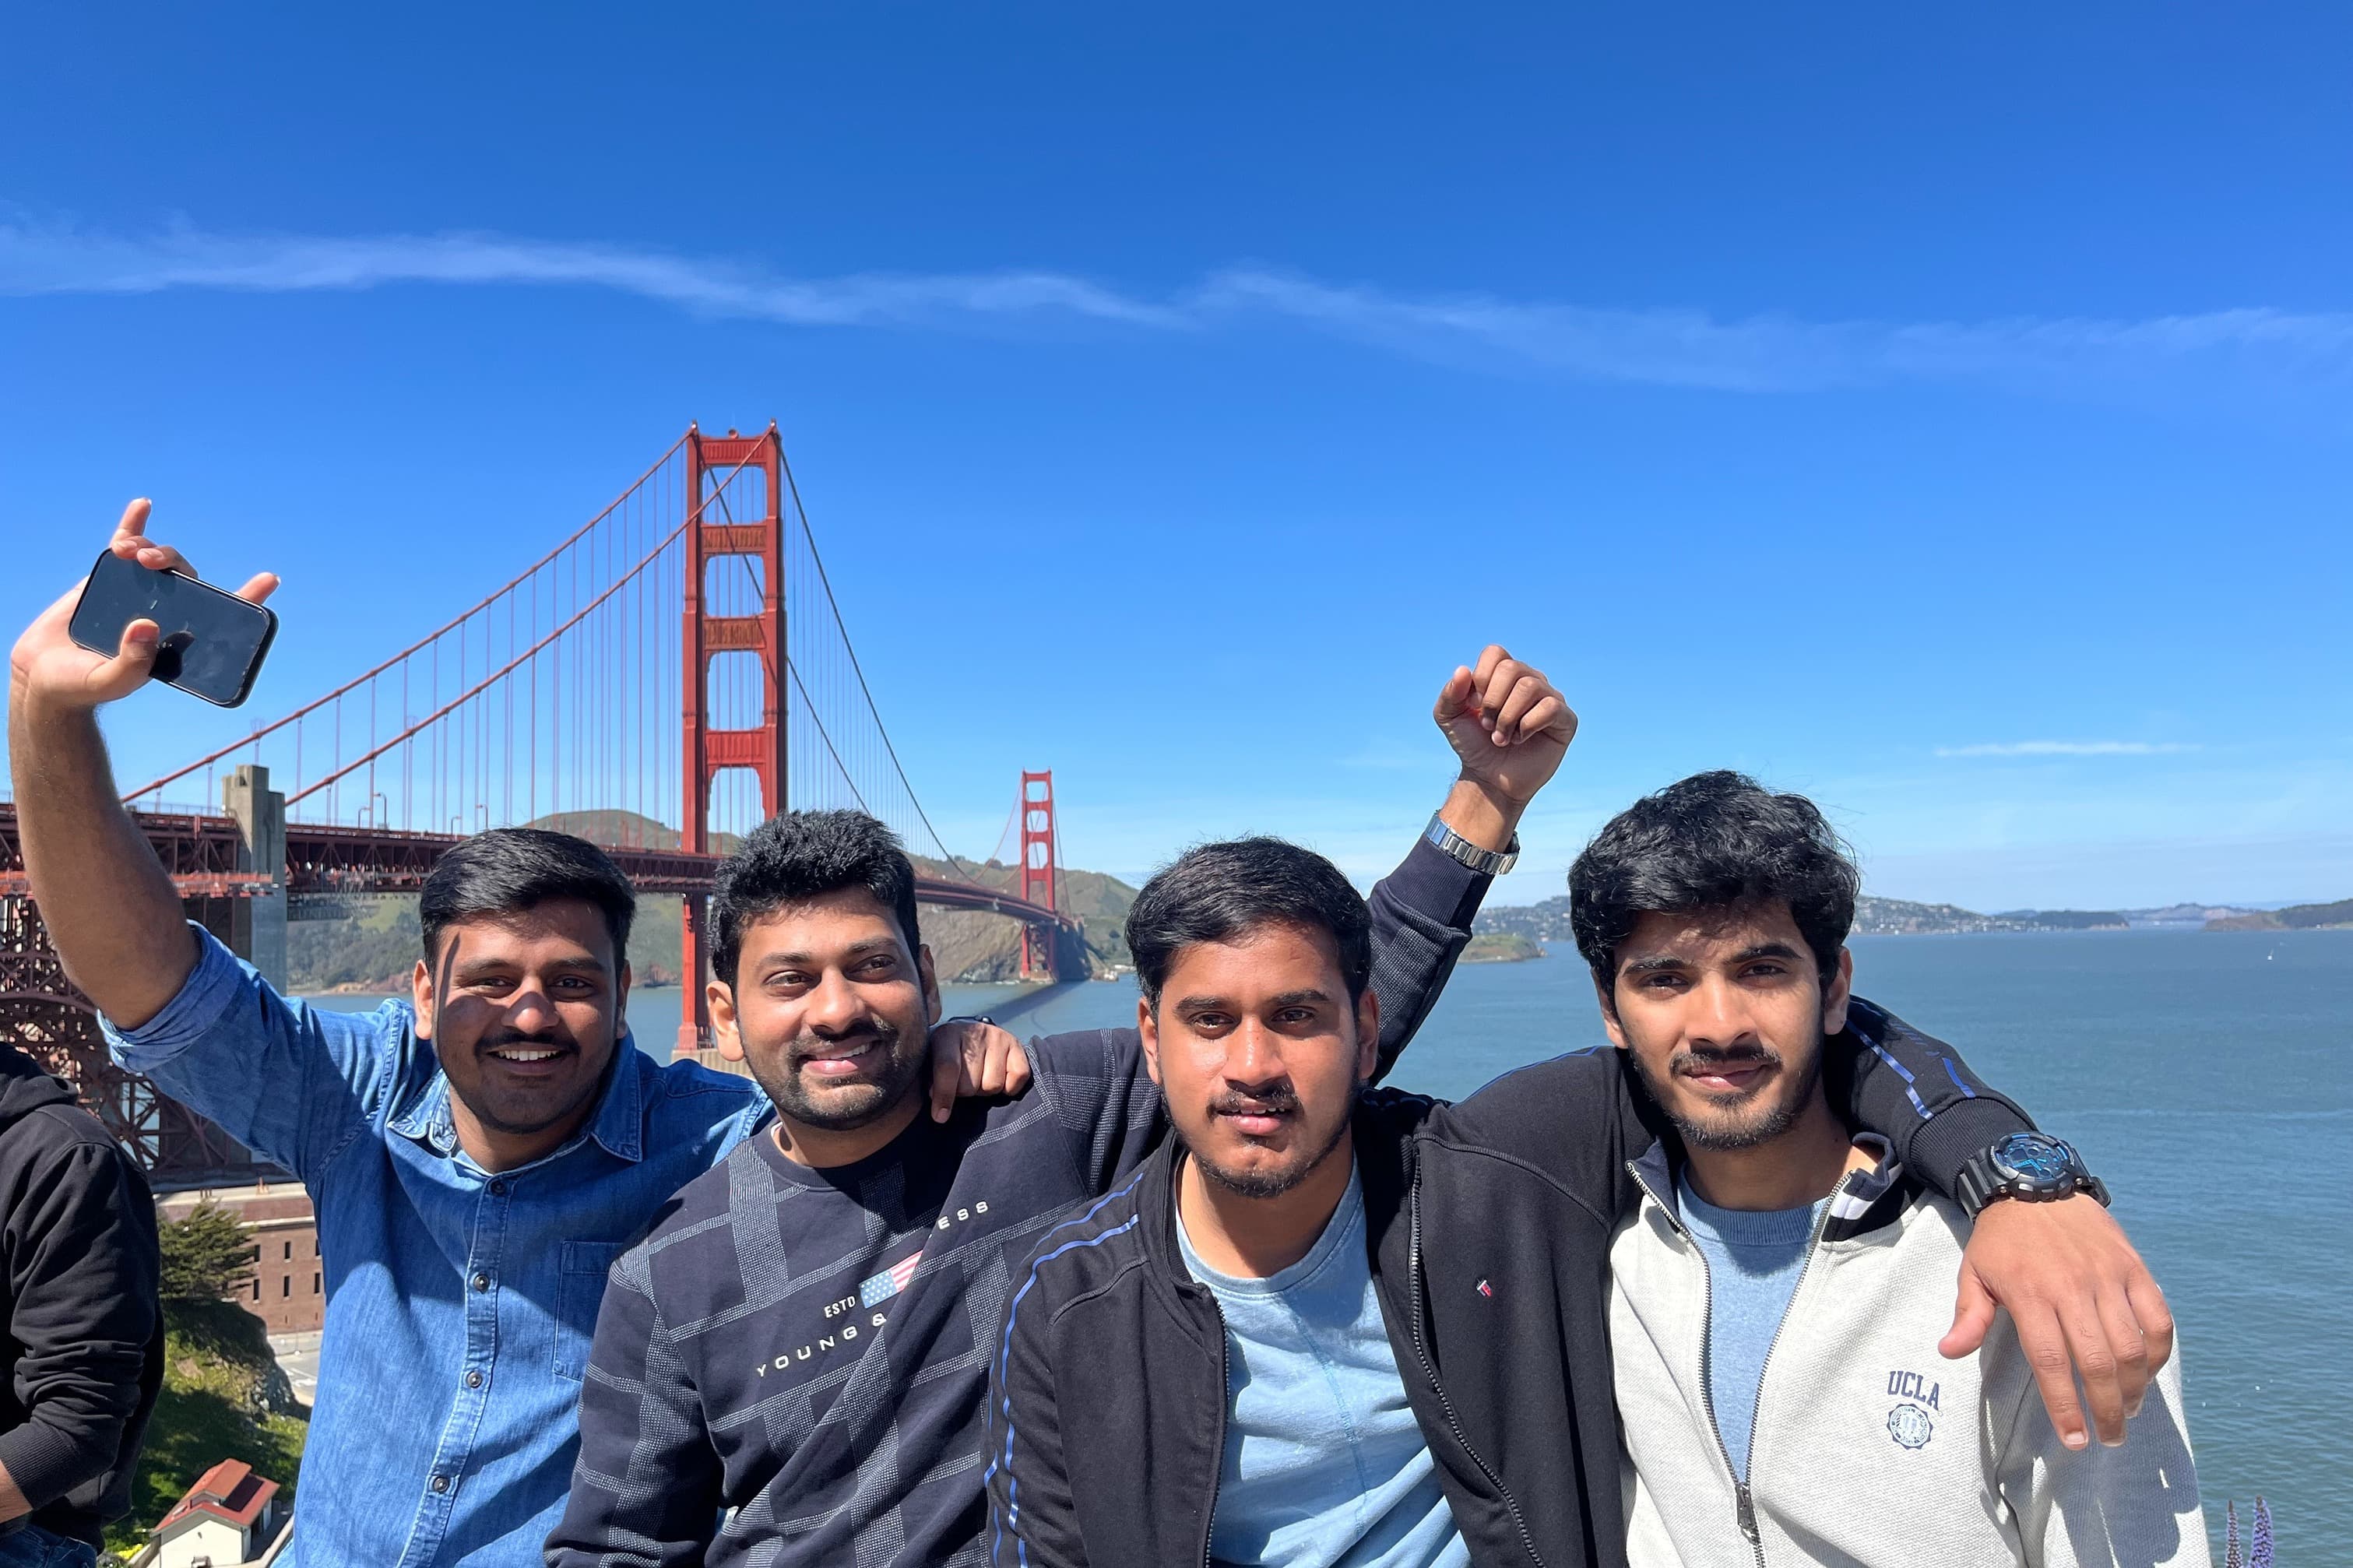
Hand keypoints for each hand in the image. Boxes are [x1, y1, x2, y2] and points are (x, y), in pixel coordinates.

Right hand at [8, 500, 277, 716]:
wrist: (43, 674)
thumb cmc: (84, 684)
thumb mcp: (111, 681)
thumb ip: (132, 663)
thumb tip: (147, 626)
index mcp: (178, 640)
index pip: (222, 618)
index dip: (247, 598)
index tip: (269, 579)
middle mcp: (165, 613)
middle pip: (186, 578)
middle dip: (174, 562)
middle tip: (151, 563)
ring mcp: (139, 593)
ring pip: (158, 561)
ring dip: (150, 547)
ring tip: (131, 553)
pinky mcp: (110, 579)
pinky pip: (127, 546)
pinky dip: (135, 525)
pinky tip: (142, 505)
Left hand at [926, 1017, 1032, 1122]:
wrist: (970, 1036)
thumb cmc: (947, 1056)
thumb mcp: (931, 1064)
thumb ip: (933, 1083)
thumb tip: (941, 1110)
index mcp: (947, 1034)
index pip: (948, 1067)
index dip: (944, 1095)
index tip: (940, 1116)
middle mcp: (976, 1031)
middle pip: (971, 1084)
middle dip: (965, 1092)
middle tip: (963, 1083)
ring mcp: (998, 1037)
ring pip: (993, 1085)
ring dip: (985, 1090)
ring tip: (980, 1078)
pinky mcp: (1017, 1045)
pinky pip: (1018, 1077)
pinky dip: (1009, 1087)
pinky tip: (999, 1078)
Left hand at [1433, 646, 1576, 810]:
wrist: (1489, 779)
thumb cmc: (1473, 745)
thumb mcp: (1448, 718)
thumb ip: (1449, 694)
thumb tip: (1463, 670)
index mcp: (1504, 674)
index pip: (1496, 653)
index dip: (1481, 678)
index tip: (1474, 705)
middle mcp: (1530, 680)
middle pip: (1511, 668)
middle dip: (1492, 701)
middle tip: (1487, 725)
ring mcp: (1550, 698)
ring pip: (1529, 686)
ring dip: (1507, 717)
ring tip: (1501, 737)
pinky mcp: (1565, 719)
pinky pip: (1550, 707)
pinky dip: (1527, 726)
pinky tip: (1521, 740)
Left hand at [1942, 1194, 2173, 1449]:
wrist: (2035, 1183)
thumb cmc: (2001, 1238)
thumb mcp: (1974, 1272)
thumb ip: (1967, 1315)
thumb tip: (1949, 1352)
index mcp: (2030, 1294)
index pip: (2051, 1362)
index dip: (2065, 1406)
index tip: (2075, 1440)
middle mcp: (2073, 1287)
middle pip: (2098, 1362)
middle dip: (2107, 1409)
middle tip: (2109, 1436)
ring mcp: (2108, 1277)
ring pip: (2133, 1345)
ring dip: (2136, 1387)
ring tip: (2129, 1410)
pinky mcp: (2133, 1267)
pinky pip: (2158, 1317)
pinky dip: (2159, 1351)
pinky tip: (2148, 1371)